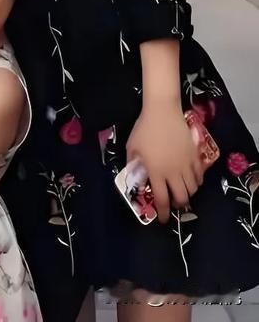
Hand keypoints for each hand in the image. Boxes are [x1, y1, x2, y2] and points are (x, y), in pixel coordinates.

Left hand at [127, 105, 203, 223]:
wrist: (162, 112)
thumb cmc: (144, 129)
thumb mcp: (132, 147)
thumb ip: (133, 164)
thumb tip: (134, 177)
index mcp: (156, 171)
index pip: (162, 199)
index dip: (163, 212)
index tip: (162, 219)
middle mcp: (173, 172)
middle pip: (182, 198)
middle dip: (178, 205)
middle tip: (173, 203)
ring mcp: (186, 164)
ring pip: (193, 188)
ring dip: (188, 194)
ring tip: (181, 191)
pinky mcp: (195, 156)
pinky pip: (200, 176)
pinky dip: (197, 182)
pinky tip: (191, 180)